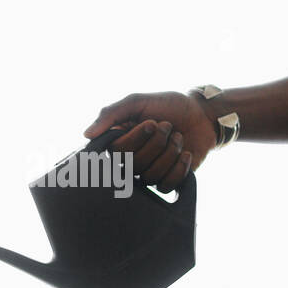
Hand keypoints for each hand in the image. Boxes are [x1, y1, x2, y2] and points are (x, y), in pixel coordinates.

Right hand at [83, 90, 217, 191]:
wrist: (202, 115)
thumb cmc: (168, 105)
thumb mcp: (138, 101)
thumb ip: (111, 114)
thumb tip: (86, 134)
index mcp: (120, 140)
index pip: (117, 152)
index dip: (137, 138)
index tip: (151, 122)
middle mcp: (130, 160)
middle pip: (135, 165)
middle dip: (157, 142)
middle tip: (168, 126)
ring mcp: (148, 172)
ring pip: (151, 176)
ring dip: (171, 152)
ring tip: (178, 137)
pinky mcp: (166, 181)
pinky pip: (166, 186)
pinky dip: (179, 168)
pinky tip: (185, 153)